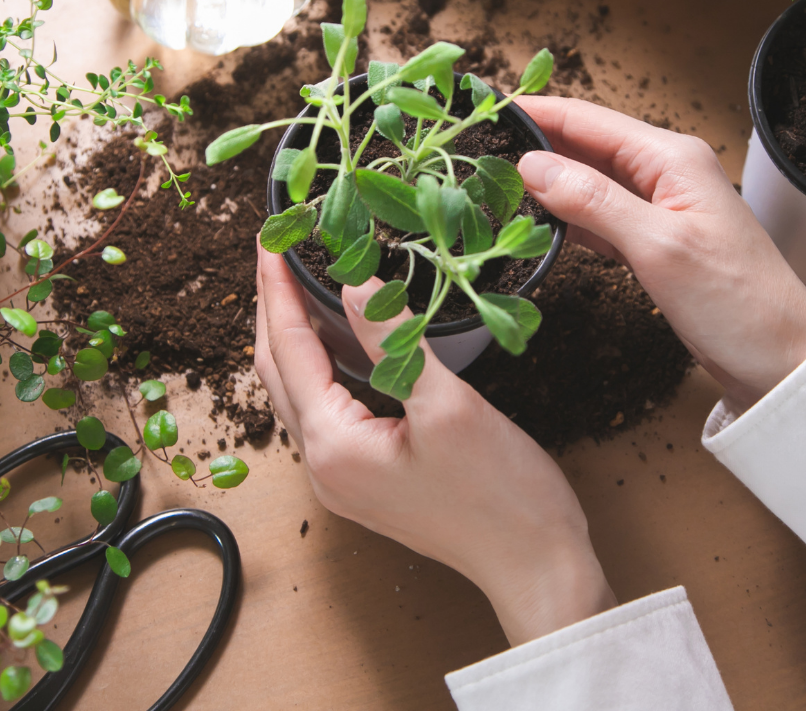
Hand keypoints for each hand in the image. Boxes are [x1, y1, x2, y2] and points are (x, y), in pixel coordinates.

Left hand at [254, 243, 616, 646]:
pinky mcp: (362, 478)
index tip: (269, 239)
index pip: (289, 348)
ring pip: (298, 390)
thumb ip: (393, 341)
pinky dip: (320, 365)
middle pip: (279, 370)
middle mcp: (323, 465)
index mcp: (333, 445)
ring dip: (294, 336)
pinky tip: (336, 338)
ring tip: (297, 283)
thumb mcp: (448, 404)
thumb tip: (353, 284)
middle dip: (274, 308)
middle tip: (276, 251)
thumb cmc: (502, 494)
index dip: (277, 289)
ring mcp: (340, 477)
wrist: (536, 565)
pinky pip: (323, 410)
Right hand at [515, 96, 805, 412]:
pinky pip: (596, 214)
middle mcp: (662, 171)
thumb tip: (532, 166)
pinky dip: (564, 216)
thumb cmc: (736, 301)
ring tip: (494, 182)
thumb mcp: (658, 246)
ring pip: (585, 180)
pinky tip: (534, 221)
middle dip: (533, 144)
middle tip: (477, 150)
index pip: (588, 120)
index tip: (487, 108)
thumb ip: (593, 200)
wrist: (778, 358)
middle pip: (583, 145)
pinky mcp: (650, 238)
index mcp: (670, 157)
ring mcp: (656, 205)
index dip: (536, 112)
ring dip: (544, 182)